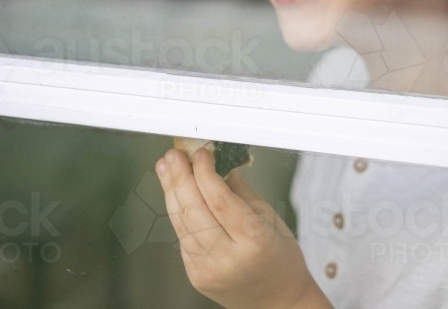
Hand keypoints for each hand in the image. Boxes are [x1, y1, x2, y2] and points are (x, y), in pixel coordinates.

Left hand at [156, 147, 331, 308]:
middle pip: (195, 211)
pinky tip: (174, 194)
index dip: (205, 173)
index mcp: (254, 241)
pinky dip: (177, 213)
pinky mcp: (196, 277)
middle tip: (174, 154)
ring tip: (166, 168)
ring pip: (183, 224)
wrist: (278, 304)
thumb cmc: (281, 260)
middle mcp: (228, 259)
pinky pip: (183, 238)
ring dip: (171, 192)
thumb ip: (241, 191)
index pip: (220, 201)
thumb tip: (219, 163)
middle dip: (180, 178)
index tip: (200, 153)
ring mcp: (209, 271)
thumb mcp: (271, 219)